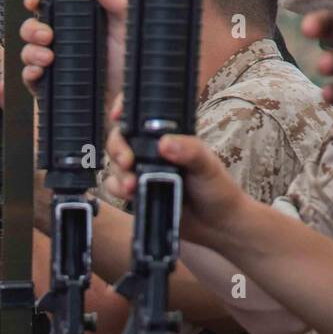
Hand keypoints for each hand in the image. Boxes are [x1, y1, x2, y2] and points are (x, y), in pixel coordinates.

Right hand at [19, 0, 126, 101]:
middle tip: (47, 35)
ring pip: (28, 52)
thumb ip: (116, 6)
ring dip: (32, 52)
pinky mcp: (50, 87)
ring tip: (48, 58)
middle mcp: (60, 43)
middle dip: (32, 29)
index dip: (36, 1)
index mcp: (73, 25)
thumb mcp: (124, 31)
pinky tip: (40, 71)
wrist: (123, 101)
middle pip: (32, 28)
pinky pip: (30, 78)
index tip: (36, 1)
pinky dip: (30, 73)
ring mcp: (53, 65)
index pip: (47, 8)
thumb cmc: (125, 68)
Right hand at [103, 101, 252, 250]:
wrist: (216, 224)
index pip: (140, 114)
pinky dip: (117, 189)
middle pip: (120, 139)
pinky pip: (115, 186)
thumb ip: (190, 151)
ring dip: (118, 174)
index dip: (123, 109)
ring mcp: (143, 171)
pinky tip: (130, 195)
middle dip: (117, 148)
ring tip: (132, 186)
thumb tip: (164, 144)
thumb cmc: (217, 188)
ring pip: (115, 164)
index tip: (116, 115)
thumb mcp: (208, 165)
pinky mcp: (138, 192)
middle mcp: (152, 150)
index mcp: (169, 134)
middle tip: (127, 161)